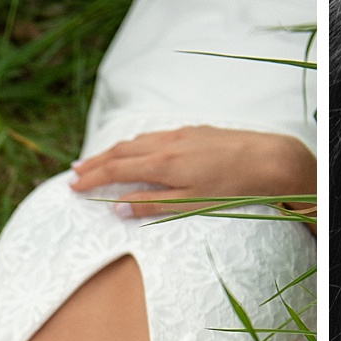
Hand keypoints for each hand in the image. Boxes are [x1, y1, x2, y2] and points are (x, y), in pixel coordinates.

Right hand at [69, 126, 315, 220]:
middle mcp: (166, 144)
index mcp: (162, 164)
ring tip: (95, 160)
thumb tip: (118, 209)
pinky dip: (135, 144)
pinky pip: (154, 135)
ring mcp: (179, 134)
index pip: (116, 170)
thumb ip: (153, 205)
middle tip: (73, 172)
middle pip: (120, 151)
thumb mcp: (191, 203)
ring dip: (112, 151)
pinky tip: (135, 150)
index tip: (72, 186)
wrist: (267, 159)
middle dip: (94, 162)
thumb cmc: (232, 187)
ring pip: (136, 140)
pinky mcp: (193, 131)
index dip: (91, 178)